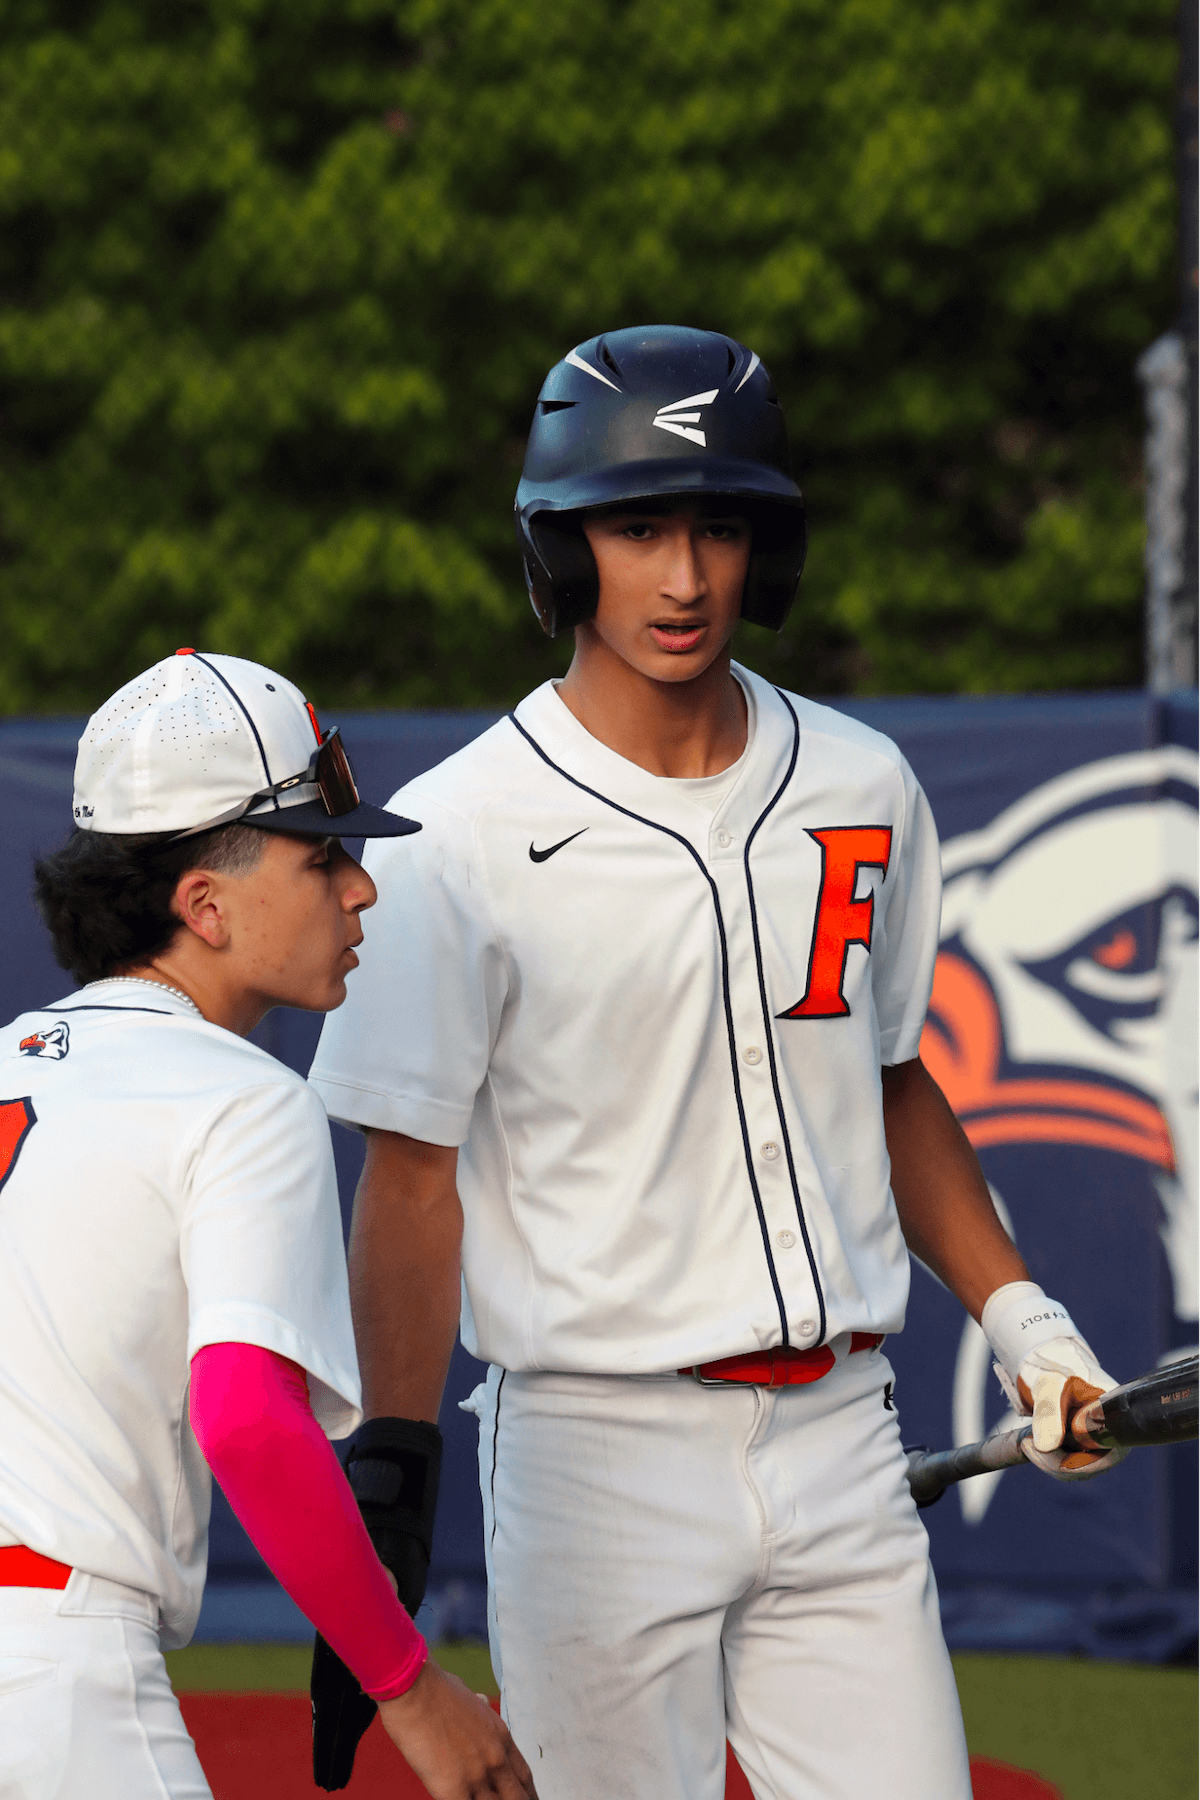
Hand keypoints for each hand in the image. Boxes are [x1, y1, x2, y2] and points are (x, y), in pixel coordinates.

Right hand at [378, 1658, 537, 1798]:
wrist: (415, 1689)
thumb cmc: (435, 1688)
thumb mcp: (470, 1697)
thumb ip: (479, 1711)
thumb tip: (480, 1705)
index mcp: (500, 1736)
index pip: (523, 1775)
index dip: (527, 1792)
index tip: (526, 1798)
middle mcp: (495, 1758)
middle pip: (517, 1796)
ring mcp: (476, 1776)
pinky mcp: (453, 1789)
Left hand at [1013, 1336, 1128, 1481]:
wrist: (1048, 1361)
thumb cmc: (1056, 1368)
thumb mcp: (1050, 1385)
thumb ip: (1049, 1412)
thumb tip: (1046, 1447)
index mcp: (1116, 1420)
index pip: (1104, 1457)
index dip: (1075, 1463)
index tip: (1042, 1450)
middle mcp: (1111, 1436)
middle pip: (1088, 1467)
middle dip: (1054, 1462)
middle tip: (1027, 1444)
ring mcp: (1096, 1443)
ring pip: (1075, 1468)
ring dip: (1049, 1461)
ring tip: (1028, 1441)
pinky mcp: (1080, 1445)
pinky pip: (1066, 1463)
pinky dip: (1048, 1458)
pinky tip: (1032, 1443)